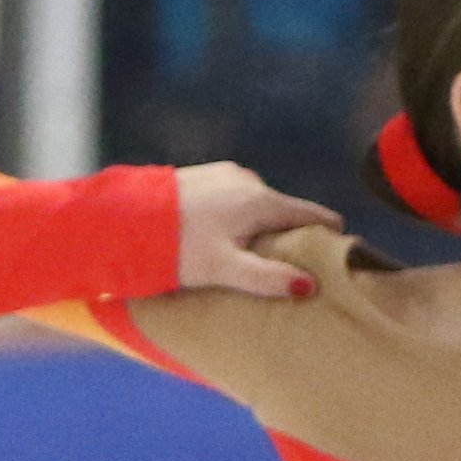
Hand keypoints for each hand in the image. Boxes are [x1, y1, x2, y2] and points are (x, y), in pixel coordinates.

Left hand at [173, 162, 339, 295]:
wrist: (121, 220)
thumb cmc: (175, 248)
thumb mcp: (224, 268)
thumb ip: (267, 277)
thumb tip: (310, 286)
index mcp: (261, 200)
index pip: (313, 214)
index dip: (329, 234)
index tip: (339, 252)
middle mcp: (248, 180)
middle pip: (284, 211)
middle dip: (289, 235)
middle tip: (288, 266)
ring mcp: (225, 175)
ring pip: (257, 205)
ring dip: (259, 227)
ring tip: (250, 256)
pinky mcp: (204, 176)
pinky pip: (234, 198)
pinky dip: (237, 217)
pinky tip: (222, 237)